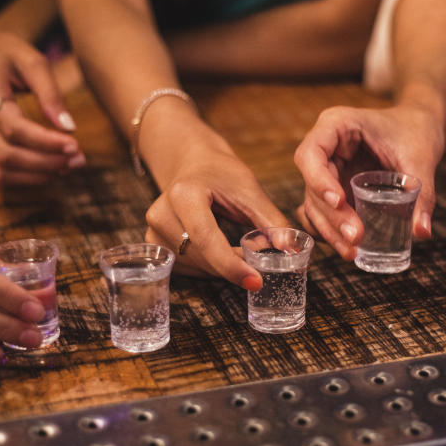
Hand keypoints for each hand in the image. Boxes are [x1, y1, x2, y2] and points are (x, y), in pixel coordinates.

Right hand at [0, 20, 83, 184]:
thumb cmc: (4, 53)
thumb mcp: (31, 59)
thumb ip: (50, 93)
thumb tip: (69, 127)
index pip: (13, 127)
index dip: (45, 141)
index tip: (75, 145)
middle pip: (6, 154)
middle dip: (45, 162)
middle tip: (78, 159)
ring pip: (1, 168)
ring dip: (38, 174)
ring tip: (69, 166)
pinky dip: (26, 177)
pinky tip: (51, 170)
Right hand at [143, 142, 290, 289]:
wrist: (193, 164)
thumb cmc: (222, 174)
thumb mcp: (250, 190)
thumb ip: (271, 221)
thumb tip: (291, 249)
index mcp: (184, 194)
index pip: (206, 238)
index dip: (231, 265)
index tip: (256, 281)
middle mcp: (161, 214)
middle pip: (202, 257)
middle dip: (233, 265)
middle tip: (257, 260)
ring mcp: (154, 231)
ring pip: (196, 267)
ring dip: (222, 268)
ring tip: (237, 249)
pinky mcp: (154, 244)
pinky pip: (187, 268)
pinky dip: (210, 267)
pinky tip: (219, 251)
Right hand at [293, 104, 443, 259]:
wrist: (419, 128)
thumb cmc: (415, 132)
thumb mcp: (421, 158)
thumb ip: (422, 193)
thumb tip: (422, 232)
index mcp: (336, 125)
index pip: (311, 153)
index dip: (318, 180)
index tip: (340, 202)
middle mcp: (325, 148)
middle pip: (311, 184)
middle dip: (331, 215)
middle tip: (355, 238)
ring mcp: (327, 170)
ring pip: (314, 204)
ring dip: (330, 230)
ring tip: (352, 252)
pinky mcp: (334, 189)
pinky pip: (323, 212)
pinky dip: (330, 231)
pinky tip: (345, 248)